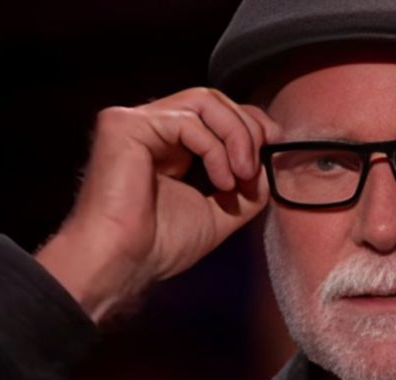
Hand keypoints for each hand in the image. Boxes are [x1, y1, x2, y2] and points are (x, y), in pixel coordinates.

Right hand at [35, 87, 276, 322]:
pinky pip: (187, 121)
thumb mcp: (220, 211)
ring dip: (237, 137)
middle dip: (248, 129)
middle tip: (255, 168)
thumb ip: (246, 185)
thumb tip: (270, 163)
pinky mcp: (124, 125)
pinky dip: (215, 149)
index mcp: (169, 144)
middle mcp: (150, 127)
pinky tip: (221, 180)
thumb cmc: (159, 245)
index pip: (216, 111)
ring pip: (204, 101)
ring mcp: (135, 122)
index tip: (271, 151)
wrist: (124, 264)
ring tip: (241, 176)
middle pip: (214, 100)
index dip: (250, 125)